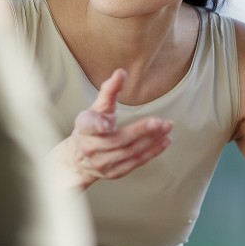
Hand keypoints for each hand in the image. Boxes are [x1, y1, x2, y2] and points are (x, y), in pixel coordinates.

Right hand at [54, 69, 172, 190]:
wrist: (77, 160)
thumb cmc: (89, 129)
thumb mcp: (95, 108)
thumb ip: (109, 91)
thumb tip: (121, 73)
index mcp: (84, 129)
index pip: (89, 126)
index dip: (98, 125)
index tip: (107, 124)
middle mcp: (91, 148)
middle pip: (118, 140)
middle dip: (140, 131)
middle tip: (159, 122)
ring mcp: (103, 163)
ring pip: (130, 152)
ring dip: (151, 140)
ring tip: (167, 127)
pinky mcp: (114, 172)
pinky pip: (136, 162)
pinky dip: (152, 152)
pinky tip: (164, 141)